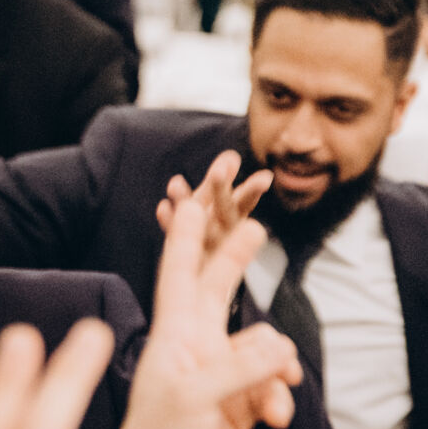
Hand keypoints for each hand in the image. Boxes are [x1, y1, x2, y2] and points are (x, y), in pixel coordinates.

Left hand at [112, 183, 299, 428]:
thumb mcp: (194, 398)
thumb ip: (237, 366)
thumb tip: (280, 346)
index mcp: (173, 336)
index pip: (177, 272)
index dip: (184, 235)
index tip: (189, 196)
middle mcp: (196, 348)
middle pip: (219, 289)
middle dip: (236, 260)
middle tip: (255, 226)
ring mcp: (219, 375)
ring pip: (264, 345)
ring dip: (276, 366)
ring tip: (273, 397)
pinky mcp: (240, 405)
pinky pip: (274, 383)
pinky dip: (280, 396)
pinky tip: (275, 419)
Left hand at [154, 150, 272, 254]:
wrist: (199, 274)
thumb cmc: (212, 230)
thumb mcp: (219, 203)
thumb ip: (223, 178)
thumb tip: (231, 154)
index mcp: (234, 220)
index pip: (245, 203)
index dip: (253, 190)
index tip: (265, 178)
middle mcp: (224, 237)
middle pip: (225, 214)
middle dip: (220, 191)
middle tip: (218, 171)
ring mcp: (207, 251)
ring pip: (200, 229)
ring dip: (186, 203)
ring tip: (174, 181)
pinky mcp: (188, 262)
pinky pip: (175, 240)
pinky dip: (170, 223)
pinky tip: (162, 206)